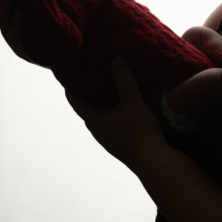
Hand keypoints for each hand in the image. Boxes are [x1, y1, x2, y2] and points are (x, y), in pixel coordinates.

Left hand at [65, 57, 169, 172]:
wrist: (154, 161)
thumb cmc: (139, 131)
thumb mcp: (132, 101)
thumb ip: (124, 80)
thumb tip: (116, 59)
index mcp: (95, 122)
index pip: (77, 103)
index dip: (71, 90)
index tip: (68, 78)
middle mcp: (99, 132)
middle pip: (88, 111)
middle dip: (88, 96)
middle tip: (90, 79)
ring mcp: (110, 141)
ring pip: (102, 119)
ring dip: (102, 106)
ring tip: (107, 91)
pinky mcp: (122, 145)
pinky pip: (113, 125)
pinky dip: (113, 114)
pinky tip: (124, 109)